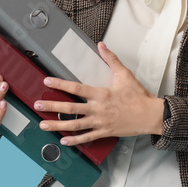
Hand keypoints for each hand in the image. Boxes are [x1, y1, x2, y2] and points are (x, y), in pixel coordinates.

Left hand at [34, 42, 164, 144]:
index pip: (77, 88)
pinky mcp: (105, 132)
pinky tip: (63, 140)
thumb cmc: (138, 95)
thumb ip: (111, 59)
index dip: (60, 85)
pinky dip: (74, 140)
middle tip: (37, 105)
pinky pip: (87, 138)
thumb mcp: (125, 74)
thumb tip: (101, 45)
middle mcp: (98, 109)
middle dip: (52, 107)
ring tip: (42, 125)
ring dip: (57, 125)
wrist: (150, 115)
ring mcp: (100, 122)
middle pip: (71, 109)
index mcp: (101, 94)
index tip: (47, 82)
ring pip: (75, 126)